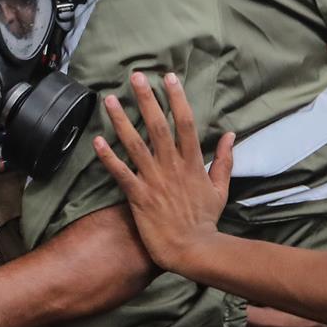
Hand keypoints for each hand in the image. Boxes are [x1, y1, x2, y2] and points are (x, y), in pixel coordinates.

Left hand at [92, 71, 232, 270]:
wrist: (193, 249)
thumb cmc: (205, 221)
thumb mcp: (220, 188)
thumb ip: (224, 160)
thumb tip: (230, 135)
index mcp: (192, 163)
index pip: (185, 123)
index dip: (177, 99)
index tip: (168, 78)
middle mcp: (172, 167)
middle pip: (158, 126)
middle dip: (147, 99)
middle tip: (135, 76)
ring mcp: (154, 181)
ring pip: (135, 144)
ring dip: (121, 121)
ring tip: (109, 100)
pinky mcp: (139, 196)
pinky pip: (121, 173)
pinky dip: (108, 157)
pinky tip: (96, 141)